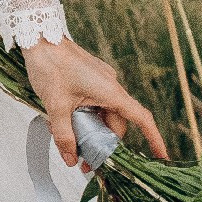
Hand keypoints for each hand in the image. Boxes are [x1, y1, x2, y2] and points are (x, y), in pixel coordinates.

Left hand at [20, 36, 166, 166]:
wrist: (39, 37)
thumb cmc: (50, 65)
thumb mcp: (56, 106)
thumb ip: (64, 136)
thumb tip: (72, 160)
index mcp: (110, 91)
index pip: (141, 119)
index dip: (154, 139)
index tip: (161, 157)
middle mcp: (110, 87)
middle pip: (115, 124)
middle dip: (102, 145)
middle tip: (84, 163)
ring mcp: (100, 82)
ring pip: (102, 116)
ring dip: (90, 132)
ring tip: (69, 146)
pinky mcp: (89, 80)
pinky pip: (93, 105)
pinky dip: (84, 118)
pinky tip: (64, 126)